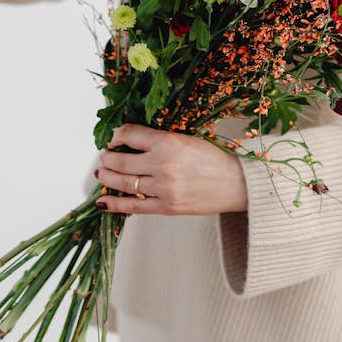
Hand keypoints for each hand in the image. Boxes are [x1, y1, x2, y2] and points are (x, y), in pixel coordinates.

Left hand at [95, 124, 247, 215]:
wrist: (238, 183)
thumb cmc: (215, 158)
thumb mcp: (187, 138)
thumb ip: (160, 140)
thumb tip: (131, 141)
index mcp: (169, 142)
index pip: (129, 135)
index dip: (116, 136)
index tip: (113, 138)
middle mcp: (163, 164)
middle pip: (121, 160)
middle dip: (108, 158)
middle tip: (105, 157)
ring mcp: (163, 188)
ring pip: (124, 182)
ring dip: (108, 177)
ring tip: (103, 173)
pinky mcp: (166, 207)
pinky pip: (133, 206)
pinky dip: (115, 204)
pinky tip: (103, 201)